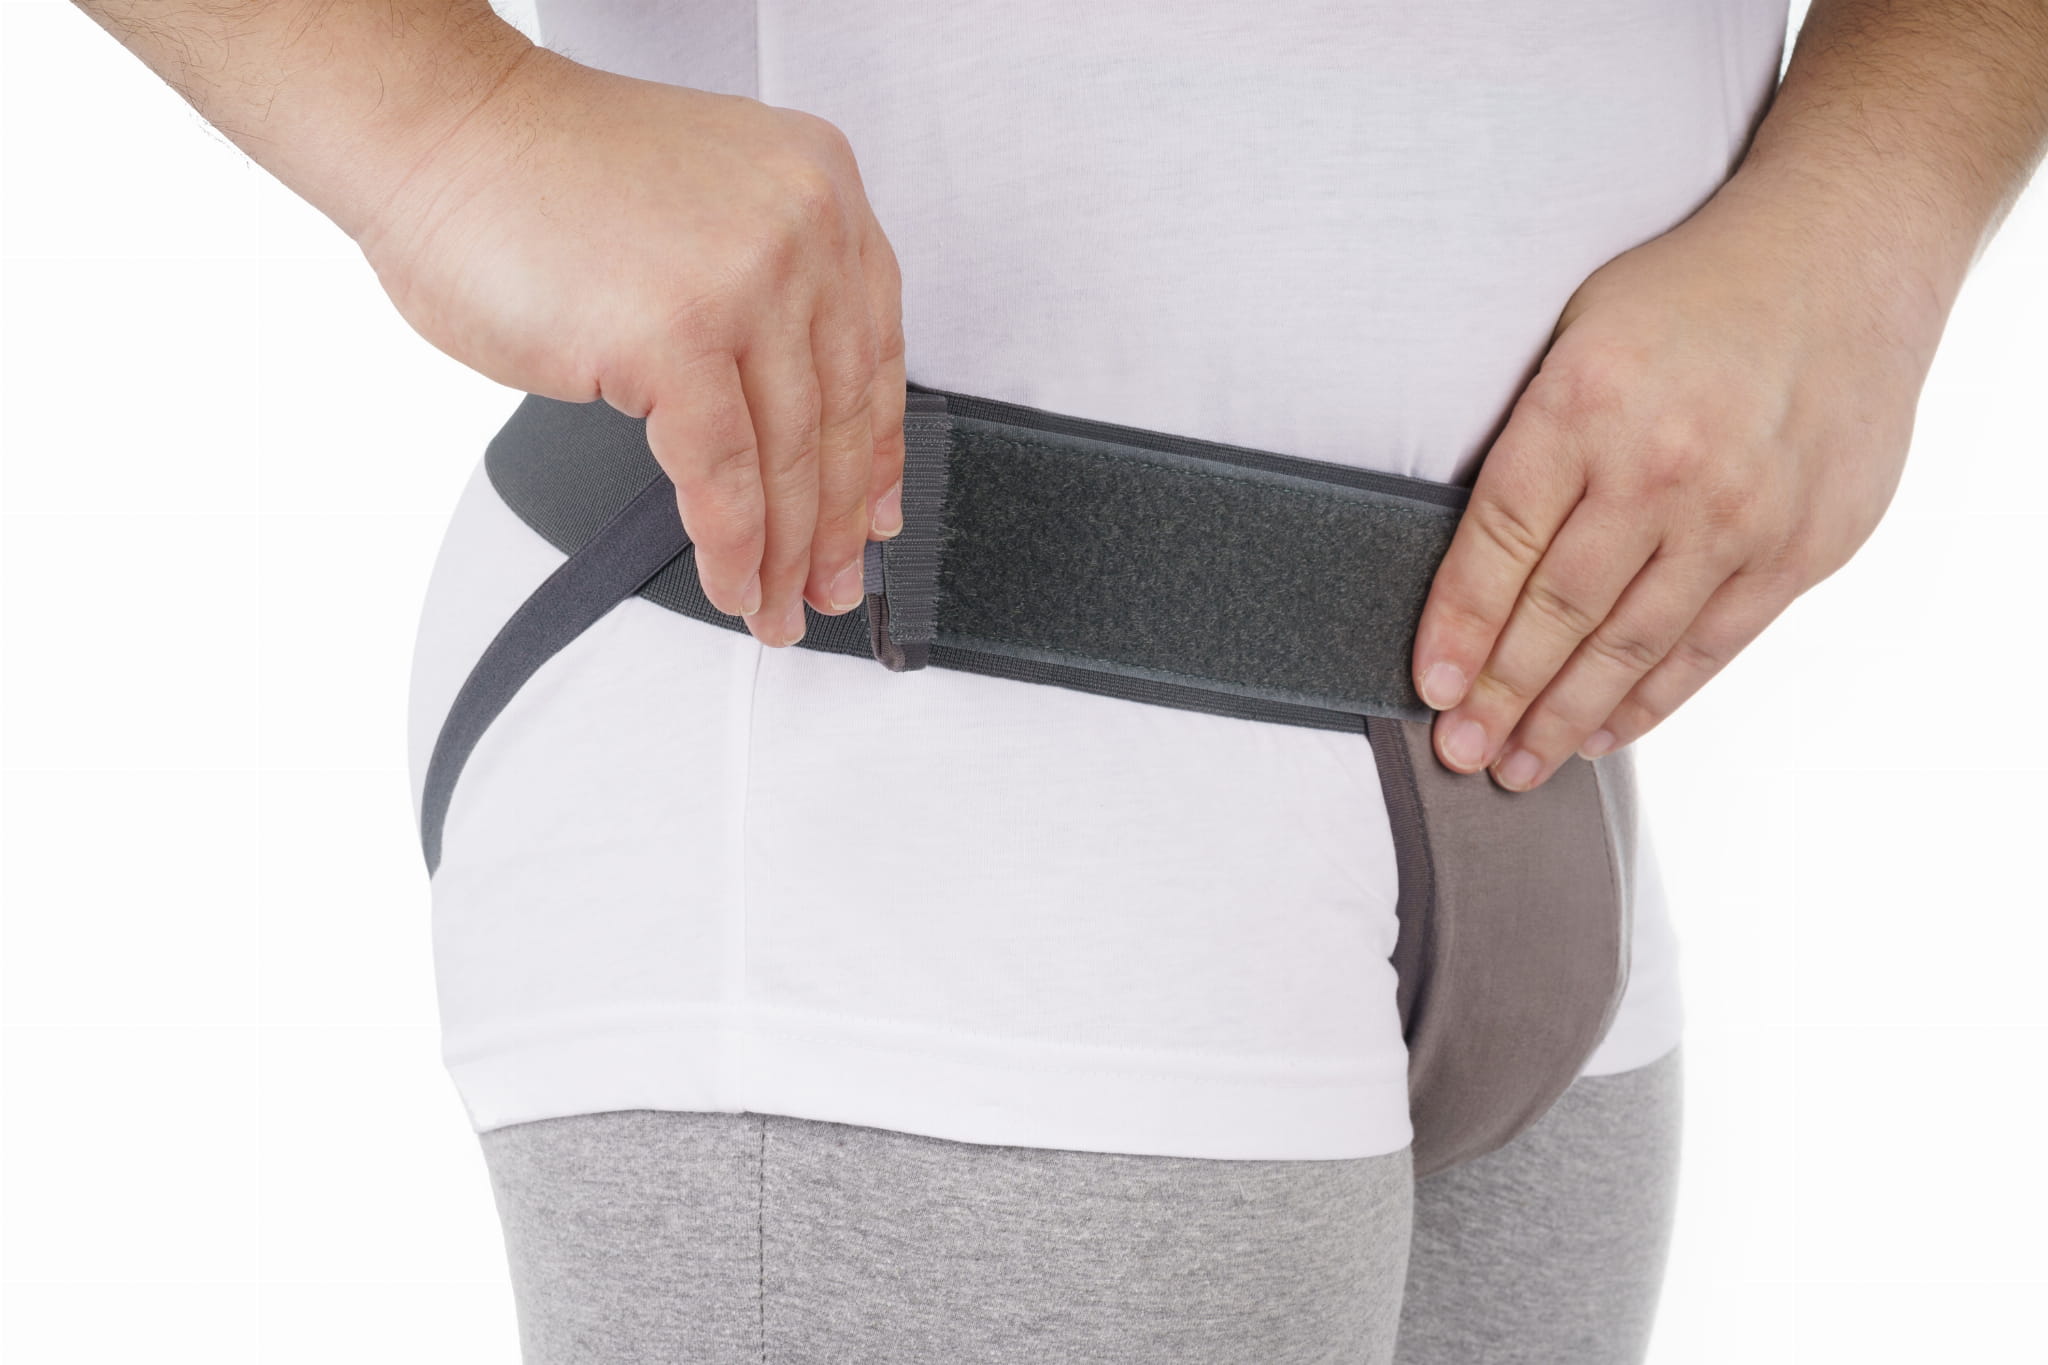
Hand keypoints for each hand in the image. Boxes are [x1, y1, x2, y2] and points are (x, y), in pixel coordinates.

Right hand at [354, 44, 906, 647]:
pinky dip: (730, 547)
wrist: (440, 132)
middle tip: (829, 586)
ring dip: (786, 553)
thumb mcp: (706, 216)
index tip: (877, 516)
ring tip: (777, 608)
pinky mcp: (675, 336)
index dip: (879, 452)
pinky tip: (731, 584)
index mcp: (819, 187)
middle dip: (837, 524)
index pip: (875, 349)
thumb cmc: (540, 176)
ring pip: (789, 454)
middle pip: (841, 412)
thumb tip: (802, 421)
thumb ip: (767, 296)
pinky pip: (722, 476)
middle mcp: (800, 226)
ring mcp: (743, 280)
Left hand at [1409, 174, 1944, 788]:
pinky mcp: (1802, 545)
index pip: (1501, 543)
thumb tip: (1472, 567)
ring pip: (1633, 644)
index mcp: (1588, 403)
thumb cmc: (1691, 296)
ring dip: (1568, 715)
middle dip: (1502, 694)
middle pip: (1560, 610)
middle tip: (1462, 752)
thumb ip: (1533, 443)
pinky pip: (1710, 645)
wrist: (1843, 257)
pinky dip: (1652, 697)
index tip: (1431, 688)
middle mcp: (1664, 466)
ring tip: (1520, 764)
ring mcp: (1741, 512)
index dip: (1458, 627)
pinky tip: (1603, 732)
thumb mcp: (1579, 335)